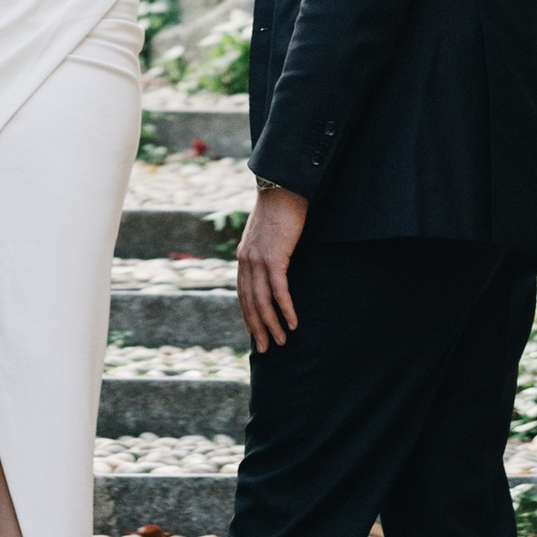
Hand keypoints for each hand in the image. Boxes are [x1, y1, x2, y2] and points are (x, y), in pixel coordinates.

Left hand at [238, 183, 307, 350]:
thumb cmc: (278, 209)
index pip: (243, 294)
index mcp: (243, 257)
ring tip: (281, 342)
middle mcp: (246, 261)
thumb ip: (263, 251)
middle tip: (265, 349)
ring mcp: (259, 260)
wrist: (282, 188)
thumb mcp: (264, 234)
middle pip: (250, 303)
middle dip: (257, 328)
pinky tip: (293, 322)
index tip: (254, 333)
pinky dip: (286, 309)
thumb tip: (271, 266)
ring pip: (263, 302)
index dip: (248, 316)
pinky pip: (279, 290)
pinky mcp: (275, 257)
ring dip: (272, 325)